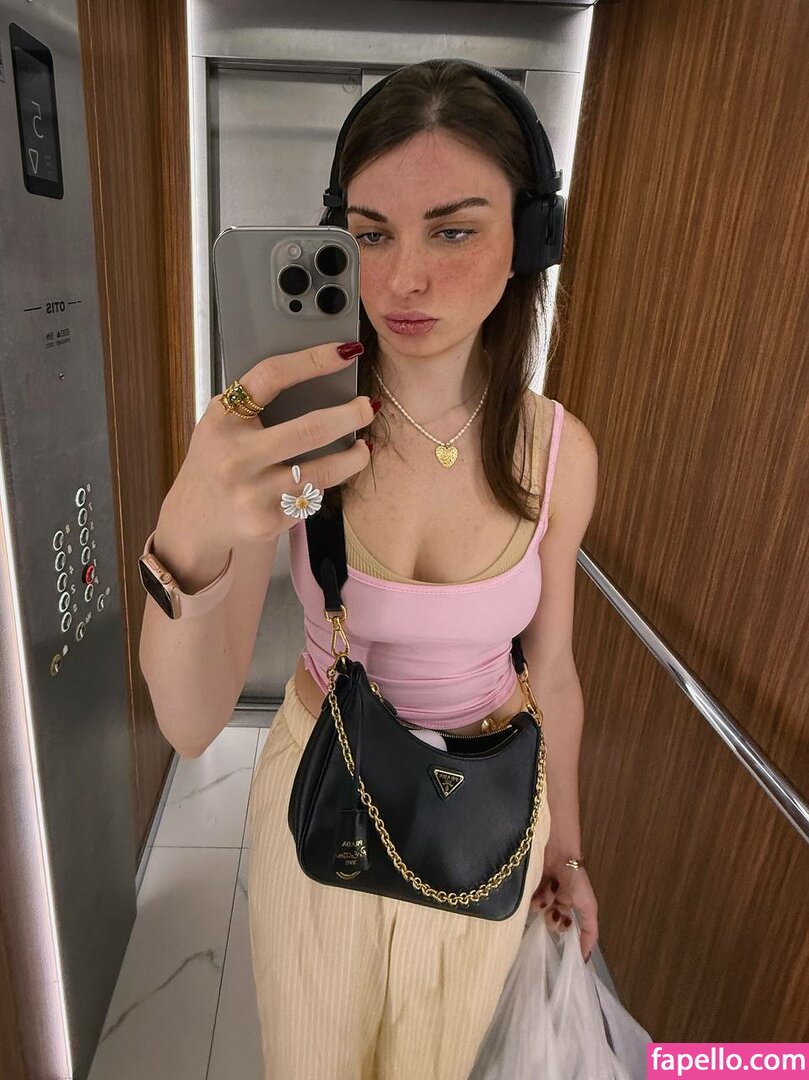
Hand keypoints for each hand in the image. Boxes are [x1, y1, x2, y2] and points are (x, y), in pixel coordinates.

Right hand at [164, 341, 374, 549]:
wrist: (193, 520)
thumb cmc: (216, 462)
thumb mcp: (221, 424)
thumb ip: (255, 404)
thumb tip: (319, 377)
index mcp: (223, 419)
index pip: (272, 377)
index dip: (313, 360)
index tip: (345, 352)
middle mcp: (236, 456)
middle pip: (310, 429)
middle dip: (351, 416)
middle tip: (369, 407)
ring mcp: (252, 492)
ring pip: (323, 471)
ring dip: (354, 458)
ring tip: (362, 448)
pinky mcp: (268, 521)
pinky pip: (311, 497)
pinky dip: (321, 486)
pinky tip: (321, 480)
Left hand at [529, 861, 598, 962]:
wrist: (558, 851)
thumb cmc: (575, 877)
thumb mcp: (588, 906)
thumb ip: (590, 930)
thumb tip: (586, 956)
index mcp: (569, 904)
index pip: (564, 927)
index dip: (562, 936)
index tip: (560, 950)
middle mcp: (554, 901)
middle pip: (549, 922)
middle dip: (552, 919)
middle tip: (553, 911)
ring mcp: (539, 893)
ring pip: (537, 913)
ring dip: (543, 906)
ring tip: (548, 894)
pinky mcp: (528, 886)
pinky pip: (526, 902)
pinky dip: (533, 898)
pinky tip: (539, 889)